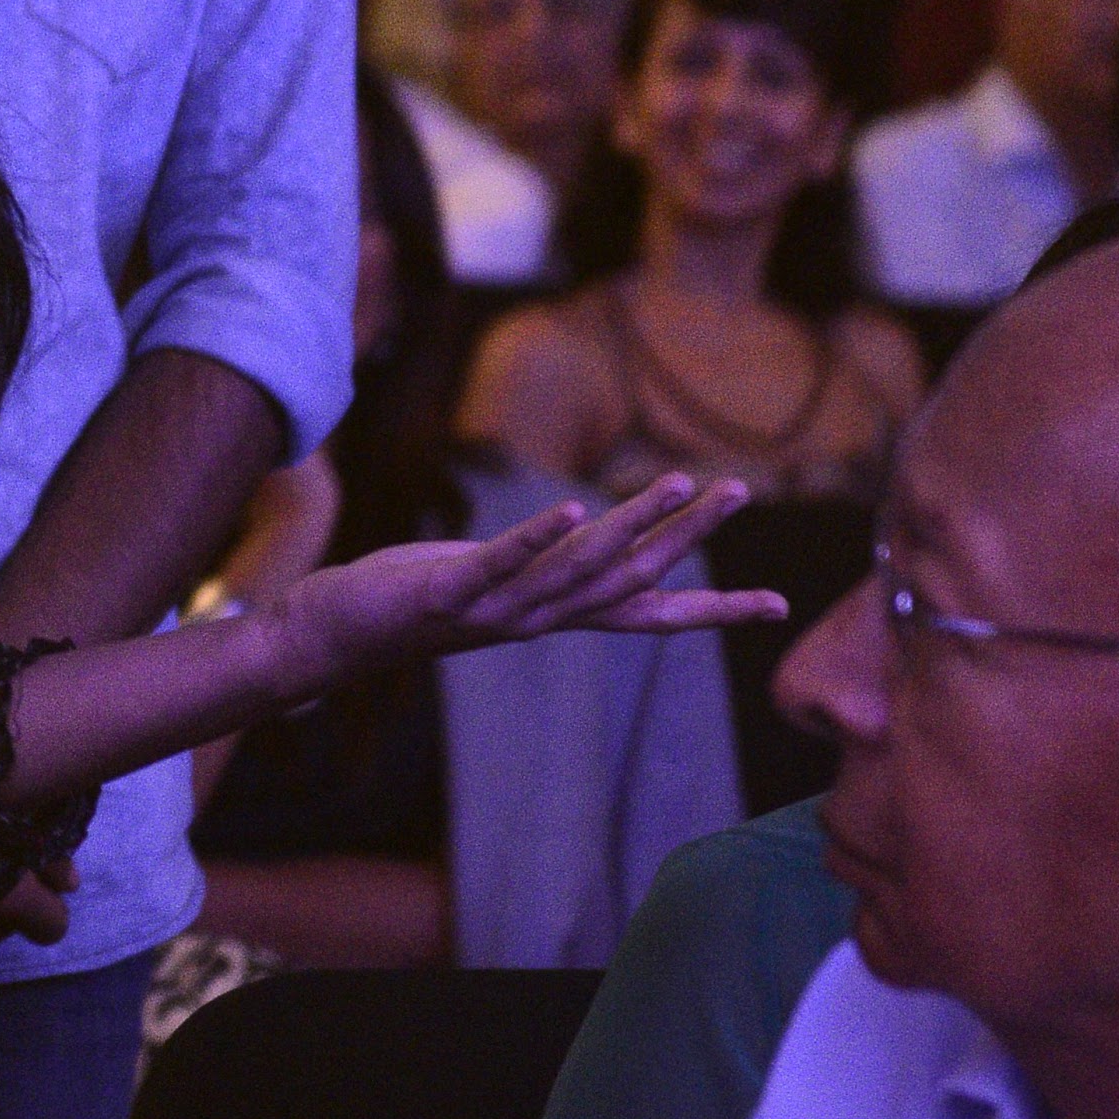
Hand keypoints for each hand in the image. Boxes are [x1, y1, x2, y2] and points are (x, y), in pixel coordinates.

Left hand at [278, 475, 783, 695]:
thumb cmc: (421, 600)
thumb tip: (605, 553)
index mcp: (558, 615)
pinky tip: (574, 509)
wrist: (340, 636)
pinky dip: (539, 537)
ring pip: (580, 569)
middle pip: (631, 577)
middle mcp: (541, 620)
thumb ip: (555, 571)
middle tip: (739, 490)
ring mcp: (498, 611)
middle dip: (687, 535)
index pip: (652, 616)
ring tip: (679, 481)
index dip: (715, 609)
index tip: (779, 606)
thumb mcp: (502, 584)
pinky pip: (504, 565)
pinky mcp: (450, 594)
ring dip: (633, 524)